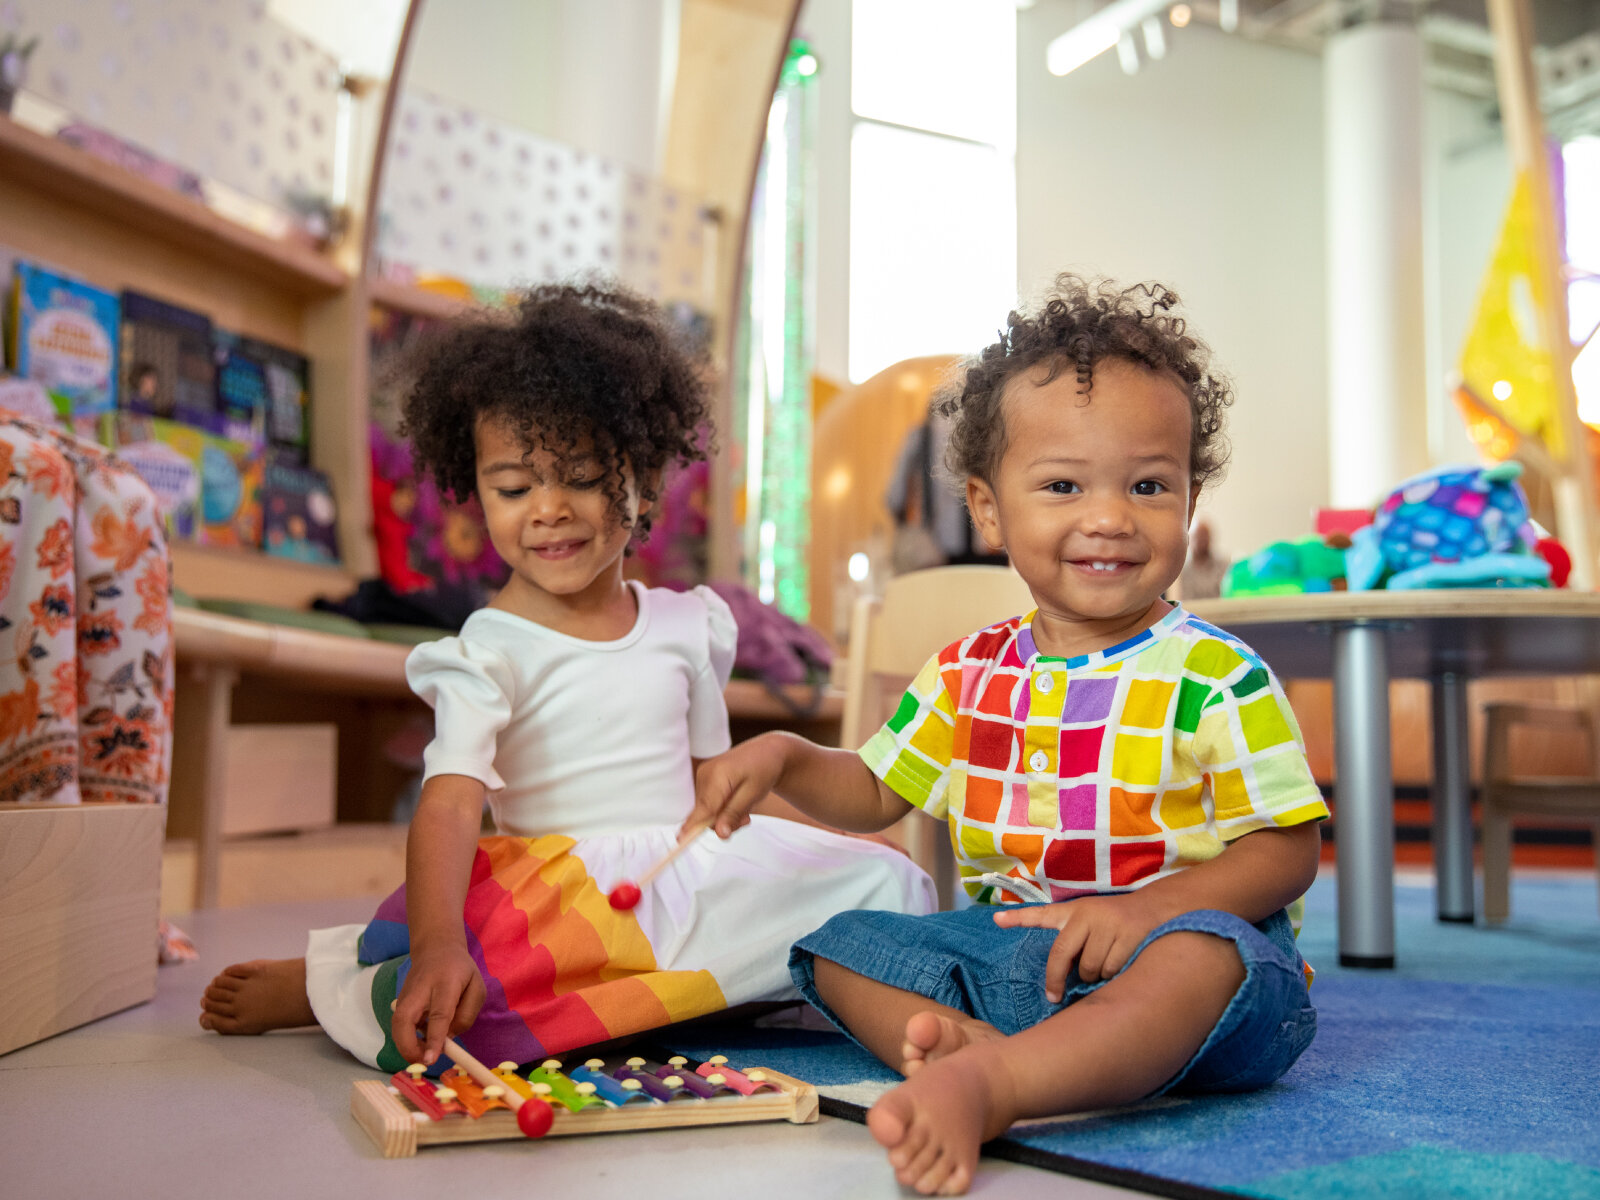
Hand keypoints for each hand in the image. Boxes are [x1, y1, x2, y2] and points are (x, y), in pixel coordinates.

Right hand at [392, 941, 485, 1065]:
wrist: (435, 949)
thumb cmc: (460, 970)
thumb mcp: (476, 987)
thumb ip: (467, 1014)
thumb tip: (449, 1039)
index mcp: (445, 984)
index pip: (438, 1015)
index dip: (434, 1038)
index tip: (431, 1059)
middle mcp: (419, 990)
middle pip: (404, 1021)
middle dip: (408, 1047)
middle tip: (423, 1062)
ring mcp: (405, 996)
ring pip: (397, 1026)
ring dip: (407, 1046)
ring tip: (426, 1054)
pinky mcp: (399, 1002)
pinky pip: (400, 1026)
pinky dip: (407, 1039)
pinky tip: (422, 1042)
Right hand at [690, 733, 789, 838]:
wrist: (767, 751)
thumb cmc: (764, 770)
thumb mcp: (753, 794)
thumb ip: (734, 814)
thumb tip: (720, 834)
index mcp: (717, 776)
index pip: (702, 808)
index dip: (692, 827)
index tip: (681, 841)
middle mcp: (704, 774)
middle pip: (704, 814)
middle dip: (723, 822)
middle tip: (746, 819)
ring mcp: (703, 776)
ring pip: (707, 811)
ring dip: (725, 816)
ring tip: (745, 807)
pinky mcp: (705, 779)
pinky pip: (708, 803)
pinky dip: (722, 808)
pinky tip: (736, 801)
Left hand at [993, 891, 1172, 999]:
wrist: (1158, 908)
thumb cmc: (1117, 922)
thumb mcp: (1090, 921)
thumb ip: (1070, 942)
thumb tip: (1056, 980)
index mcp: (1073, 912)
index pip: (1041, 914)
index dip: (1019, 918)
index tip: (996, 919)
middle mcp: (1087, 914)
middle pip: (1062, 955)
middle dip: (1057, 980)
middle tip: (1055, 996)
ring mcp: (1107, 924)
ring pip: (1089, 968)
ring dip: (1094, 977)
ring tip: (1104, 967)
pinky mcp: (1128, 935)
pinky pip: (1111, 970)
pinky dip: (1114, 976)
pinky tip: (1122, 965)